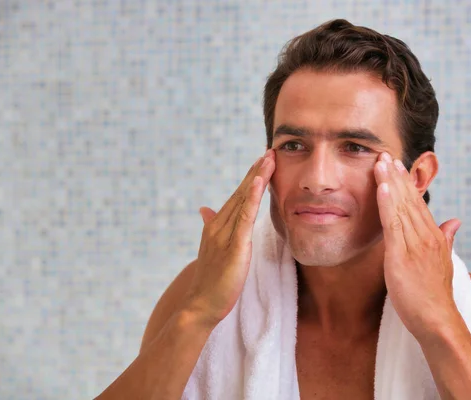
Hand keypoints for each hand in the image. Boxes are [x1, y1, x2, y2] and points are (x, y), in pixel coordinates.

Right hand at [184, 150, 275, 327]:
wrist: (200, 306)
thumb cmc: (210, 281)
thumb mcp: (212, 250)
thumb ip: (211, 226)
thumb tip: (204, 209)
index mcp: (216, 226)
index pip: (237, 197)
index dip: (250, 179)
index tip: (262, 161)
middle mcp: (218, 225)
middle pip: (241, 193)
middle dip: (256, 171)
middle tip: (270, 151)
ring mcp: (224, 234)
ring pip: (244, 200)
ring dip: (257, 177)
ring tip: (268, 158)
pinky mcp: (234, 246)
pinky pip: (245, 217)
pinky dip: (252, 197)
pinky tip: (259, 182)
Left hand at [374, 152, 461, 339]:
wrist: (437, 320)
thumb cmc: (435, 294)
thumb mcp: (443, 262)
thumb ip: (447, 238)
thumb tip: (455, 221)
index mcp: (434, 237)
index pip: (418, 203)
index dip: (406, 183)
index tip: (397, 164)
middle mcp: (426, 236)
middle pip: (409, 200)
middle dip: (396, 176)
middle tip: (384, 154)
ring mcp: (415, 245)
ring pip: (401, 207)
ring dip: (390, 183)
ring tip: (381, 162)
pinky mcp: (402, 256)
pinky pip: (393, 225)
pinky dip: (388, 204)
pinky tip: (382, 188)